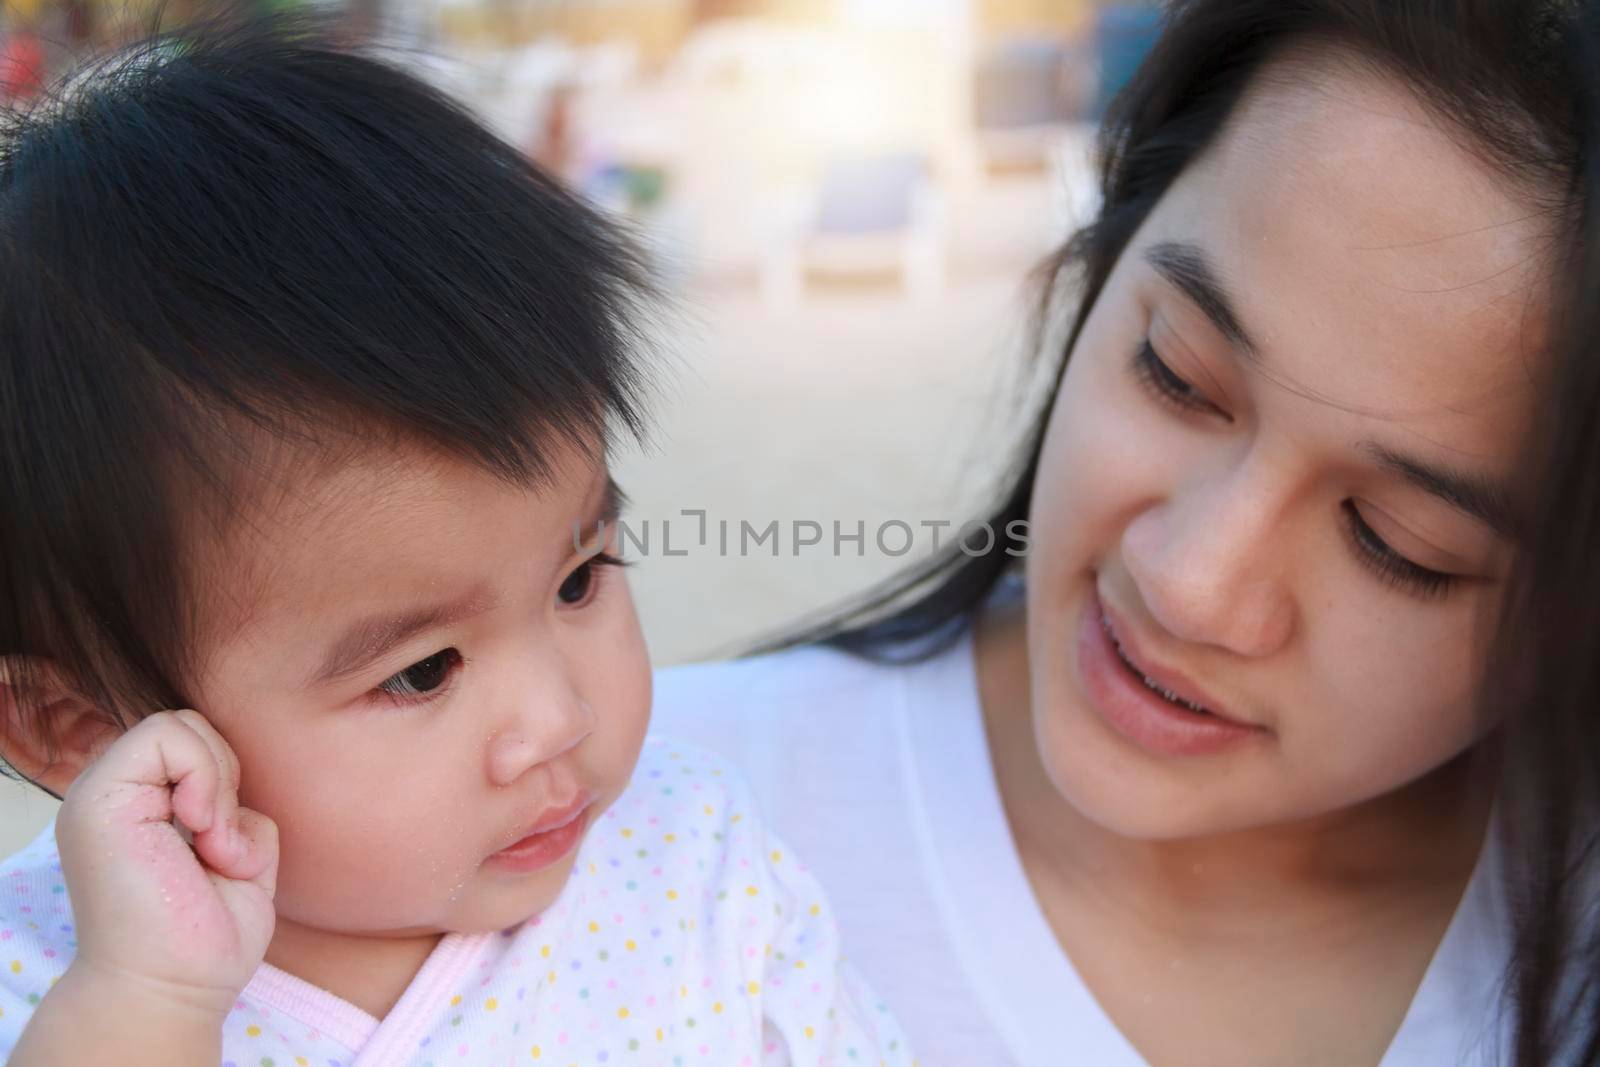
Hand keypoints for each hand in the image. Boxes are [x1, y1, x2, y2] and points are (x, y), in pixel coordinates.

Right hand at [53, 709, 277, 1015]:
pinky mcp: (98, 802)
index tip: (224, 836)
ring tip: (210, 847)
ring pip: (180, 724)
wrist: (173, 989)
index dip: (225, 774)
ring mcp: (99, 795)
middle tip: (219, 842)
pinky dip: (206, 778)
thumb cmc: (208, 934)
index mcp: (138, 804)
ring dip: (218, 784)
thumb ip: (233, 803)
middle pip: (189, 726)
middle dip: (225, 774)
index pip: (193, 741)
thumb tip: (230, 773)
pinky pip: (166, 734)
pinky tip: (201, 834)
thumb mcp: (239, 850)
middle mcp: (114, 795)